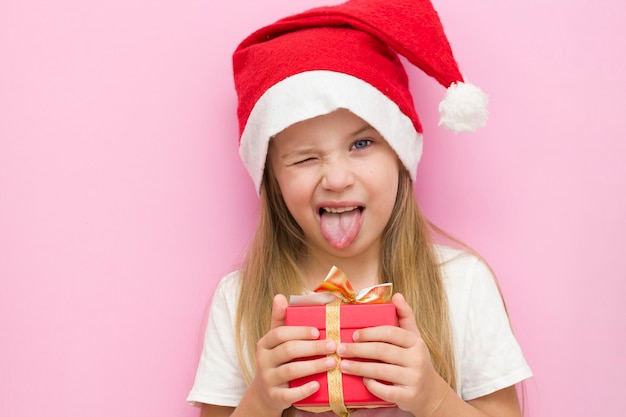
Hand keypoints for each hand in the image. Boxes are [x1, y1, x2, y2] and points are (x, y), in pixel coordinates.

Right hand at [248, 294, 338, 413]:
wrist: (266, 393)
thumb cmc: (277, 360)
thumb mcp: (276, 341)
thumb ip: (280, 320)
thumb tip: (280, 296)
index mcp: (265, 343)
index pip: (280, 333)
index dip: (300, 331)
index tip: (318, 331)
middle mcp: (263, 360)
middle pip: (288, 350)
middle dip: (313, 348)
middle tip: (333, 345)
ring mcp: (268, 379)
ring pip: (290, 371)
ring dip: (314, 366)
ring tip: (332, 363)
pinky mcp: (274, 396)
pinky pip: (289, 394)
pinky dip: (304, 390)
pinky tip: (317, 385)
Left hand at [336, 292, 448, 414]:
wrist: (430, 392)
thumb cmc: (415, 361)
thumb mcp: (414, 338)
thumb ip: (405, 316)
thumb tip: (397, 295)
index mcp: (415, 342)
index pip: (390, 333)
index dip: (370, 333)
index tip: (353, 335)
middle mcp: (417, 359)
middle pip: (382, 351)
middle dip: (358, 350)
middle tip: (340, 349)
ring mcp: (414, 378)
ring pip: (381, 371)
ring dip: (358, 368)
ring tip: (343, 365)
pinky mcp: (409, 396)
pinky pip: (385, 391)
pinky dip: (372, 385)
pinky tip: (362, 381)